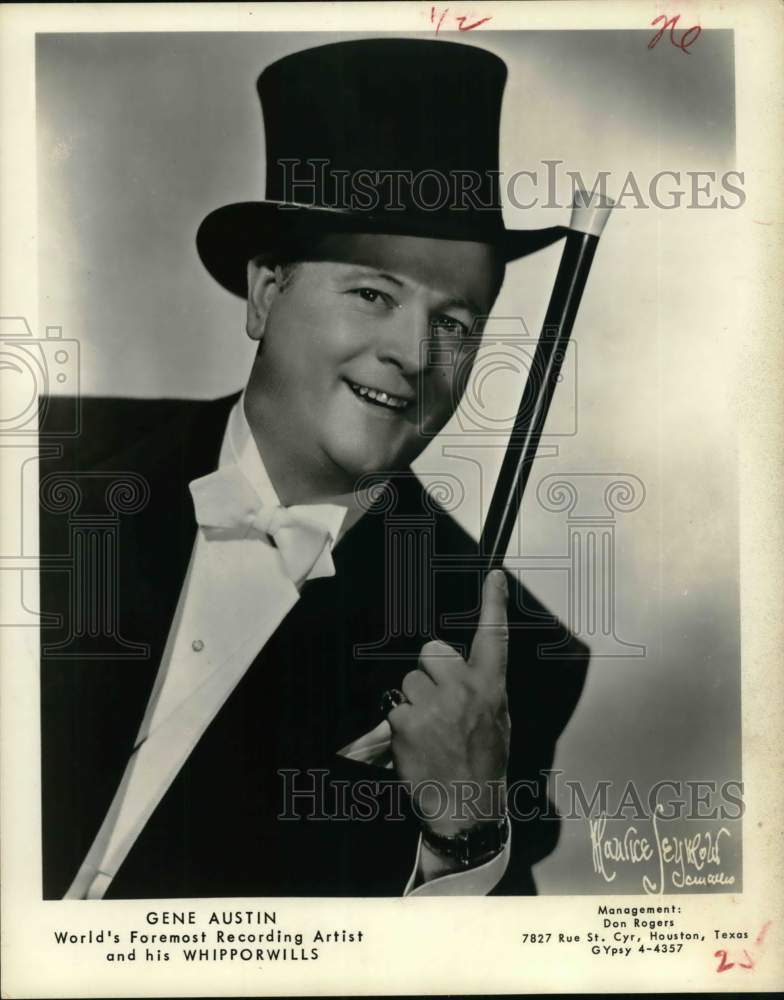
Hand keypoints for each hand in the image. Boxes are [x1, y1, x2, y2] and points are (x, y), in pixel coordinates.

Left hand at [388, 568, 510, 835]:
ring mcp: (435, 705)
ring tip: (429, 731)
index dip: (493, 604)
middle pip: (432, 651)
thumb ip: (482, 688)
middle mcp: (465, 690)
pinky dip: (398, 724)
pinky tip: (415, 744)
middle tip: (438, 704)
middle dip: (429, 672)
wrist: (467, 811)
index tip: (494, 575)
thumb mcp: (498, 723)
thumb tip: (463, 667)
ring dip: (412, 702)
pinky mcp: (408, 722)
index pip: (493, 637)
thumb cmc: (482, 767)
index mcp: (491, 688)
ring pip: (408, 681)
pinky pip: (393, 706)